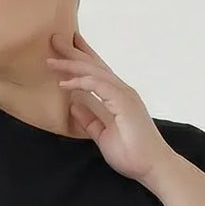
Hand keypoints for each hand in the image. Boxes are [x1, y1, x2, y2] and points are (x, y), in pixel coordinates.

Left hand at [46, 29, 167, 181]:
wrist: (152, 167)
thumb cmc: (132, 154)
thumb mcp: (102, 135)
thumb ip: (89, 119)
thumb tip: (73, 105)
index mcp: (118, 98)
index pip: (98, 72)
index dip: (83, 58)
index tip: (68, 46)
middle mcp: (122, 91)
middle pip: (94, 65)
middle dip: (74, 52)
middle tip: (54, 39)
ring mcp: (124, 95)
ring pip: (94, 72)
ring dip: (72, 64)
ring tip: (52, 60)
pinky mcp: (124, 102)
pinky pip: (98, 86)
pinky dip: (81, 82)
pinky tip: (65, 83)